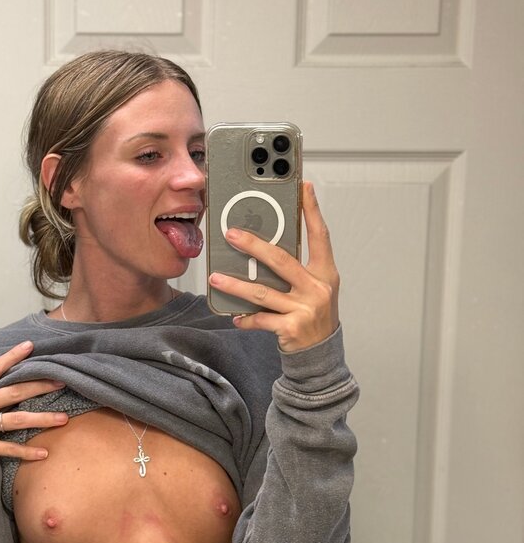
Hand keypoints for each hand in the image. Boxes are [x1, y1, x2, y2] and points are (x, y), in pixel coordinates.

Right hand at [0, 340, 68, 463]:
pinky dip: (27, 452)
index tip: (30, 346)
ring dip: (43, 419)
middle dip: (39, 386)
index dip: (12, 356)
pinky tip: (44, 454)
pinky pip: (8, 449)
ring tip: (64, 418)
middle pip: (13, 392)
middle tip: (61, 381)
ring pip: (17, 420)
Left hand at [208, 181, 339, 352]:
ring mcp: (305, 309)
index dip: (312, 211)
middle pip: (281, 260)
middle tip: (231, 234)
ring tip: (216, 278)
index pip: (320, 235)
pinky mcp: (292, 328)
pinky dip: (245, 318)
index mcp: (325, 273)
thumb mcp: (312, 288)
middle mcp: (317, 288)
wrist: (320, 355)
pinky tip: (235, 317)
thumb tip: (262, 250)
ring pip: (263, 292)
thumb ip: (295, 270)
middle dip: (253, 245)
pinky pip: (261, 319)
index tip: (303, 187)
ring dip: (236, 285)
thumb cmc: (312, 315)